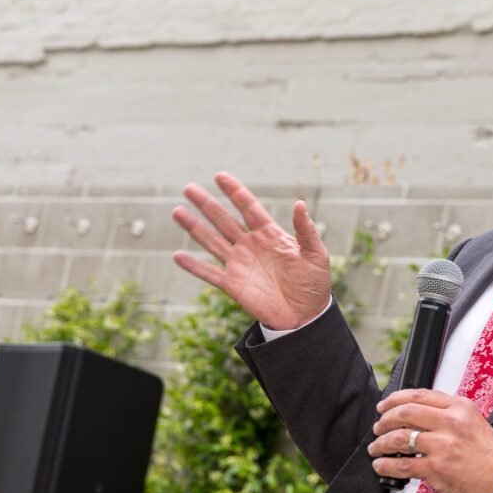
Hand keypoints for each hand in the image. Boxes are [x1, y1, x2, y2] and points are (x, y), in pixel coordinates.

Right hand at [172, 172, 332, 329]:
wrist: (305, 316)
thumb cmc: (314, 284)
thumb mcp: (316, 255)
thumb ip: (306, 230)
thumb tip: (300, 203)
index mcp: (270, 235)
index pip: (248, 207)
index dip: (235, 191)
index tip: (220, 176)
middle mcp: (250, 246)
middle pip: (224, 220)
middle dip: (206, 204)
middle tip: (188, 188)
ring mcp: (239, 264)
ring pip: (211, 241)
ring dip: (194, 227)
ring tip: (176, 211)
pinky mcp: (233, 285)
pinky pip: (209, 273)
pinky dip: (193, 266)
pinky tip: (177, 255)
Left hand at [367, 389, 492, 492]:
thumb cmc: (491, 456)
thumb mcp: (474, 422)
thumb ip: (449, 414)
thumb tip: (417, 412)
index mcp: (460, 408)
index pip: (420, 395)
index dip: (395, 399)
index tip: (385, 406)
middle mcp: (450, 423)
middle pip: (405, 413)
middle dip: (384, 420)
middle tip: (378, 428)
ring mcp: (442, 446)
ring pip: (399, 438)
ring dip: (381, 443)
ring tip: (376, 448)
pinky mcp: (436, 468)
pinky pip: (402, 465)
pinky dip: (386, 465)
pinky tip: (381, 466)